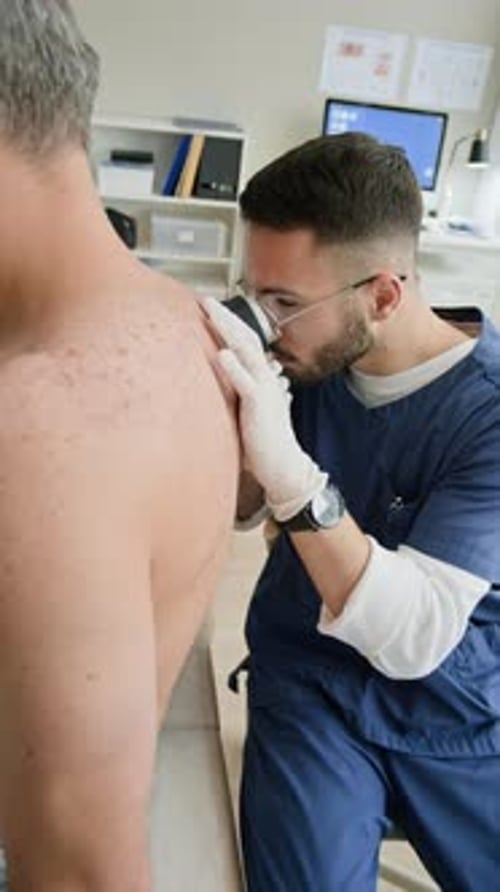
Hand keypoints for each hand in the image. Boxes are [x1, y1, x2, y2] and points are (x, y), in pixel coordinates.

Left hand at [203, 297, 326, 520]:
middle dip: (226, 317)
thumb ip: (238, 394)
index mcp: (262, 378)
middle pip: (246, 338)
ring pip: (247, 351)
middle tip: (206, 300)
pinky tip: (222, 354)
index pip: (245, 343)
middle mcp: (266, 379)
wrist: (283, 467)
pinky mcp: (259, 408)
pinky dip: (234, 367)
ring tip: (211, 313)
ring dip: (228, 330)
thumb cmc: (264, 443)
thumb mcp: (249, 411)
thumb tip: (224, 382)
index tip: (210, 309)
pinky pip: (246, 383)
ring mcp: (264, 391)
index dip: (229, 325)